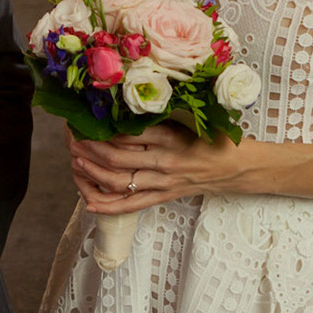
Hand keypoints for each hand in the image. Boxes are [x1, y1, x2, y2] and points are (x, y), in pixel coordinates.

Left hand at [68, 125, 245, 214]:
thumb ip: (161, 116)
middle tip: (72, 138)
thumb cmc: (215, 138)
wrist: (240, 167)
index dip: (100, 129)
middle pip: (116, 158)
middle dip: (89, 149)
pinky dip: (109, 206)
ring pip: (120, 182)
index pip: (127, 135)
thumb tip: (125, 107)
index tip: (84, 119)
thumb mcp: (191, 119)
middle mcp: (164, 161)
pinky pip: (132, 205)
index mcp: (171, 137)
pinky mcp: (164, 196)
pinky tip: (89, 203)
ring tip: (76, 162)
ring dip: (93, 173)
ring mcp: (163, 182)